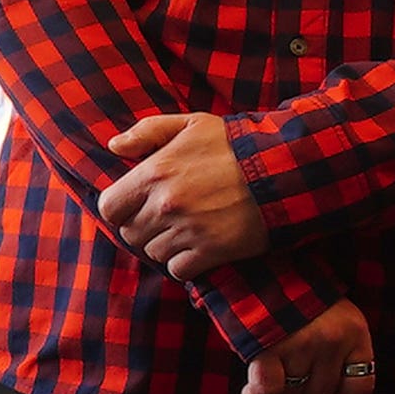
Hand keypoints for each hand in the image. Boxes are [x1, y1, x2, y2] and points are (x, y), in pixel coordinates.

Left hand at [98, 113, 271, 278]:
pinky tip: (196, 248)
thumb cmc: (235, 144)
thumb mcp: (191, 124)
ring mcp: (189, 229)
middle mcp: (166, 204)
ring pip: (153, 252)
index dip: (119, 209)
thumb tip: (114, 146)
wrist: (286, 169)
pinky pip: (178, 269)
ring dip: (163, 245)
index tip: (134, 206)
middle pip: (130, 233)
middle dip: (142, 227)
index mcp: (154, 173)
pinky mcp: (213, 251)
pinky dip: (183, 263)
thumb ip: (147, 132)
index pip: (109, 207)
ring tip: (183, 231)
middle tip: (162, 219)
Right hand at [243, 300, 377, 393]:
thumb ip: (334, 349)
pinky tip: (253, 390)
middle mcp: (333, 340)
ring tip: (268, 356)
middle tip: (285, 360)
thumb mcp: (328, 315)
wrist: (257, 261)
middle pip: (321, 390)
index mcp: (355, 330)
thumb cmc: (291, 293)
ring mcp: (302, 345)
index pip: (362, 385)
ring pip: (294, 391)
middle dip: (301, 384)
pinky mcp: (270, 348)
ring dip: (279, 383)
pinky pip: (268, 389)